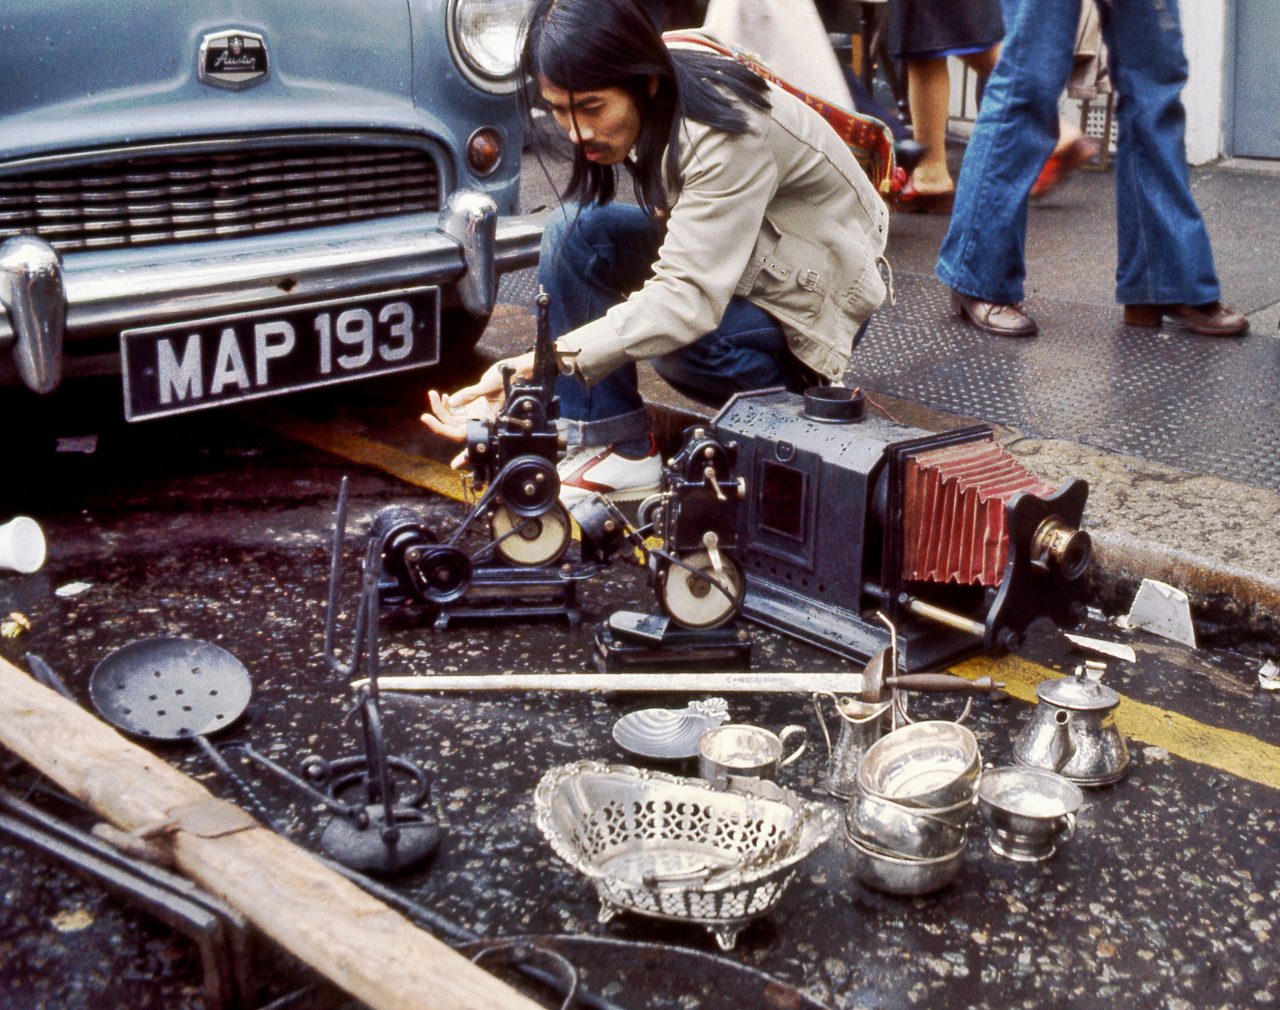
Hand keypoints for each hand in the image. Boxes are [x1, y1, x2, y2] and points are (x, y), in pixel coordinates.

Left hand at [421, 352, 534, 466]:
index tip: (426, 419)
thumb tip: (452, 402)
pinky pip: (457, 412)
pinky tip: (444, 397)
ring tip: (434, 395)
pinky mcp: (475, 409)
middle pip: (452, 426)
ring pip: (452, 420)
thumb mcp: (488, 385)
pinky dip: (448, 406)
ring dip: (441, 410)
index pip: (458, 433)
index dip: (441, 429)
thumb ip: (470, 395)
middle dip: (438, 414)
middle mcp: (480, 422)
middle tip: (431, 398)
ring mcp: (476, 416)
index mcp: (485, 422)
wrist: (519, 372)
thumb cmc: (508, 379)